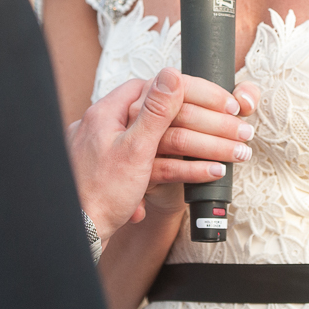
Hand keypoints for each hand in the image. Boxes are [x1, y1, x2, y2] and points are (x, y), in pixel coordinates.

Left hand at [66, 68, 251, 244]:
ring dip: (192, 156)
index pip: (151, 88)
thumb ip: (155, 111)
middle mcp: (104, 128)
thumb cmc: (100, 193)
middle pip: (159, 118)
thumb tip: (171, 72)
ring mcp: (107, 153)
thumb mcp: (135, 149)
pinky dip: (172, 175)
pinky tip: (196, 182)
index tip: (214, 100)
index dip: (185, 90)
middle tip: (229, 130)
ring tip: (222, 164)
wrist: (78, 235)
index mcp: (106, 114)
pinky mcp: (113, 176)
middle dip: (199, 126)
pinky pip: (149, 168)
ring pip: (158, 146)